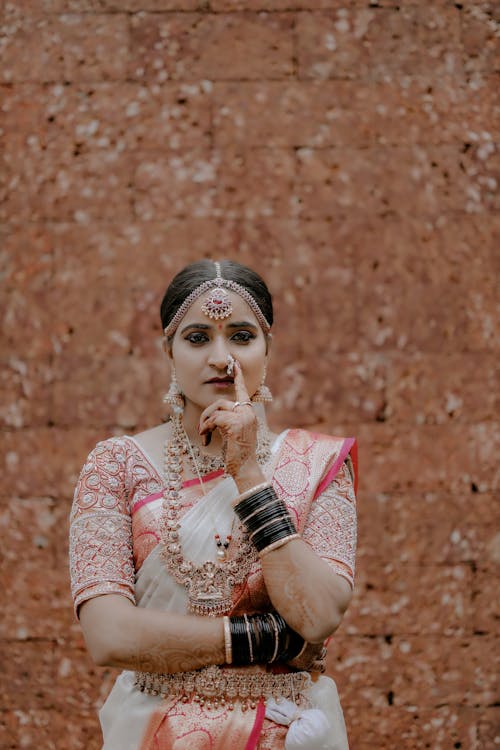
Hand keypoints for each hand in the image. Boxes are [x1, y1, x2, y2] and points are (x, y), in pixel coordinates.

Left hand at [199, 361, 258, 477]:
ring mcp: (243, 417)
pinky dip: (206, 429)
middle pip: (221, 403)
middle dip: (207, 415)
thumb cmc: (237, 454)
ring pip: (216, 410)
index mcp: (249, 413)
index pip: (243, 392)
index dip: (238, 377)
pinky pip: (214, 419)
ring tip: (205, 436)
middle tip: (203, 429)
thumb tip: (215, 414)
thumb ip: (230, 419)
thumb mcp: (234, 433)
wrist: (245, 469)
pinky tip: (206, 440)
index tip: (234, 364)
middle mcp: (248, 412)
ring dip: (205, 423)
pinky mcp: (235, 424)